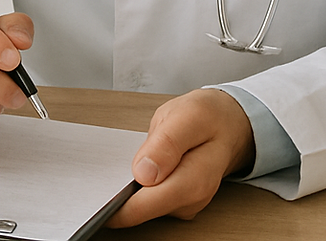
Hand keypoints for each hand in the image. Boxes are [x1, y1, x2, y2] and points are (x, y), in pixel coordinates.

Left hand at [106, 89, 254, 227]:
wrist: (230, 123)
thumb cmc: (209, 117)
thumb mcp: (187, 116)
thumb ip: (166, 144)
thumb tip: (144, 172)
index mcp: (194, 179)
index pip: (148, 204)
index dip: (119, 206)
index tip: (95, 199)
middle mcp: (191, 199)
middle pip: (143, 209)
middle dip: (118, 196)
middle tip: (95, 178)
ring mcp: (186, 202)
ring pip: (145, 204)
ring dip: (127, 188)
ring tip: (117, 166)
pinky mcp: (179, 199)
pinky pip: (150, 197)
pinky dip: (138, 184)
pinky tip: (134, 167)